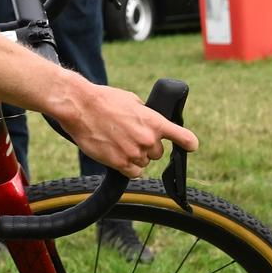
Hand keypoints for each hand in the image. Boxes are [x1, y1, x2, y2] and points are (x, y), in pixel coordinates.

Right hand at [61, 82, 198, 177]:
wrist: (80, 107)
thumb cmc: (103, 100)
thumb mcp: (132, 100)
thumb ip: (146, 115)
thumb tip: (149, 123)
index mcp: (154, 121)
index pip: (182, 137)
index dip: (188, 143)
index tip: (191, 146)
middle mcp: (148, 139)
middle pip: (157, 153)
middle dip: (147, 147)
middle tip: (130, 136)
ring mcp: (134, 153)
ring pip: (143, 163)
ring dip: (135, 156)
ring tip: (118, 142)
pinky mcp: (120, 164)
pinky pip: (133, 172)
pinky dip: (127, 167)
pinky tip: (117, 154)